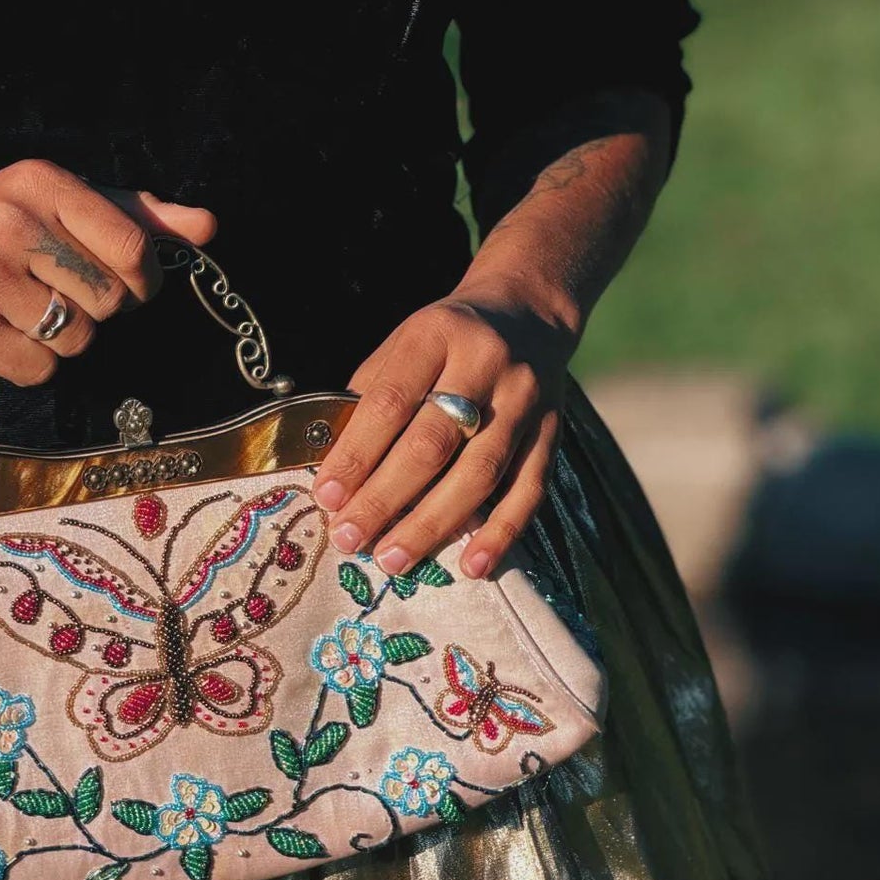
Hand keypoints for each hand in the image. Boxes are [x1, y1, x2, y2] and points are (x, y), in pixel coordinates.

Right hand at [0, 158, 215, 385]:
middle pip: (110, 301)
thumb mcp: (47, 204)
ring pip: (77, 339)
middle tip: (48, 294)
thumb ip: (129, 215)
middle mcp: (12, 222)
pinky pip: (39, 371)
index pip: (130, 245)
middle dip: (92, 310)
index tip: (121, 283)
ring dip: (58, 340)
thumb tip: (207, 226)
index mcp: (40, 182)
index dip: (139, 279)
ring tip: (16, 312)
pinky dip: (26, 365)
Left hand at [312, 288, 578, 578]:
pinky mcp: (552, 431)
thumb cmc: (444, 342)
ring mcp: (525, 399)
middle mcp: (486, 362)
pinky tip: (472, 566)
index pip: (390, 402)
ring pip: (479, 472)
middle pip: (432, 443)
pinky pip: (529, 490)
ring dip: (433, 524)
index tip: (327, 497)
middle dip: (385, 498)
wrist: (528, 313)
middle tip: (350, 539)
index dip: (356, 454)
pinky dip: (501, 532)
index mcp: (436, 334)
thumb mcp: (401, 348)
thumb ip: (369, 402)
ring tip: (393, 560)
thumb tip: (337, 478)